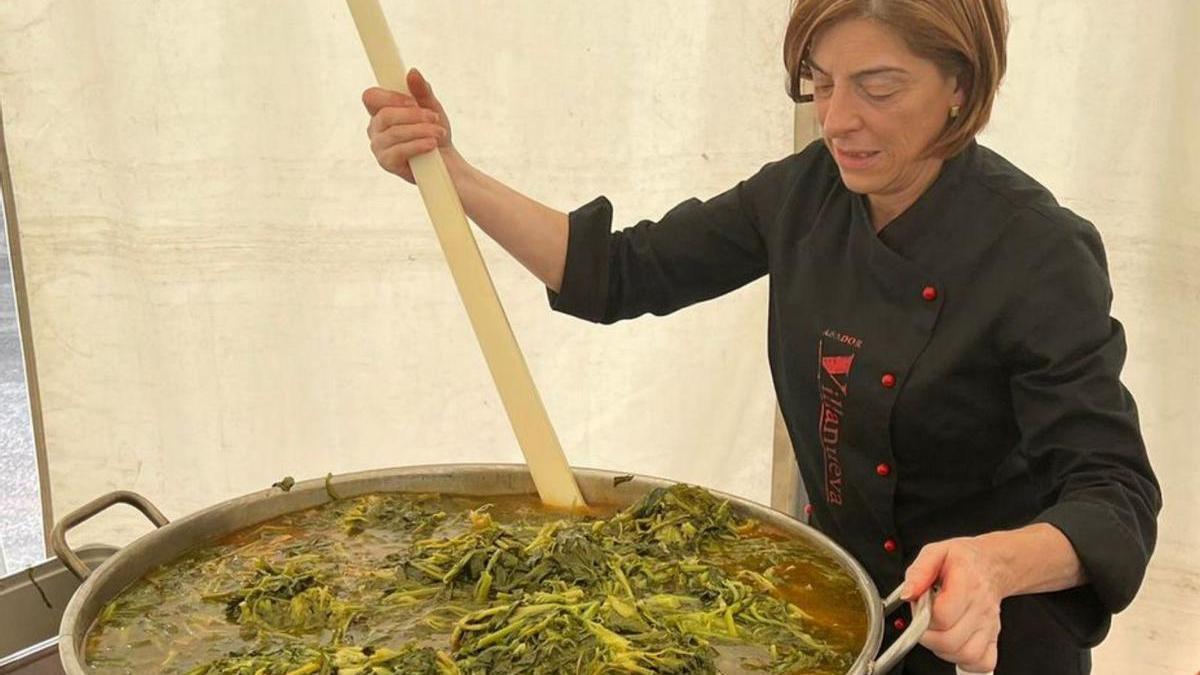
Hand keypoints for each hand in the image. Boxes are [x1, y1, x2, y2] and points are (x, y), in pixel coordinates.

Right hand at [362, 68, 452, 182]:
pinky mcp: (386, 163)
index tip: (413, 101)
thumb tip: (412, 71)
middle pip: (385, 115)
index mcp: (381, 111)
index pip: (371, 97)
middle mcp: (375, 128)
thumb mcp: (431, 107)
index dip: (390, 97)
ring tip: (439, 132)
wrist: (446, 160)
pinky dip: (418, 145)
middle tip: (434, 117)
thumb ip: (422, 90)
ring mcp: (378, 146)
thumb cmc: (435, 131)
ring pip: (394, 133)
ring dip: (420, 130)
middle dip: (413, 115)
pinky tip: (432, 144)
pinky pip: (399, 151)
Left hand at [902, 537, 1006, 672]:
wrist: (991, 565)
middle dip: (928, 636)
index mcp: (967, 584)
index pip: (943, 616)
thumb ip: (918, 572)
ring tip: (938, 633)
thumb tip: (908, 594)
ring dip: (944, 650)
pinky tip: (955, 646)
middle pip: (951, 640)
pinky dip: (965, 661)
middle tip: (924, 622)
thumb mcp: (935, 552)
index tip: (920, 607)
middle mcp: (981, 608)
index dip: (924, 616)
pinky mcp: (993, 637)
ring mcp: (989, 625)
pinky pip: (982, 663)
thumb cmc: (963, 560)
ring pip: (966, 655)